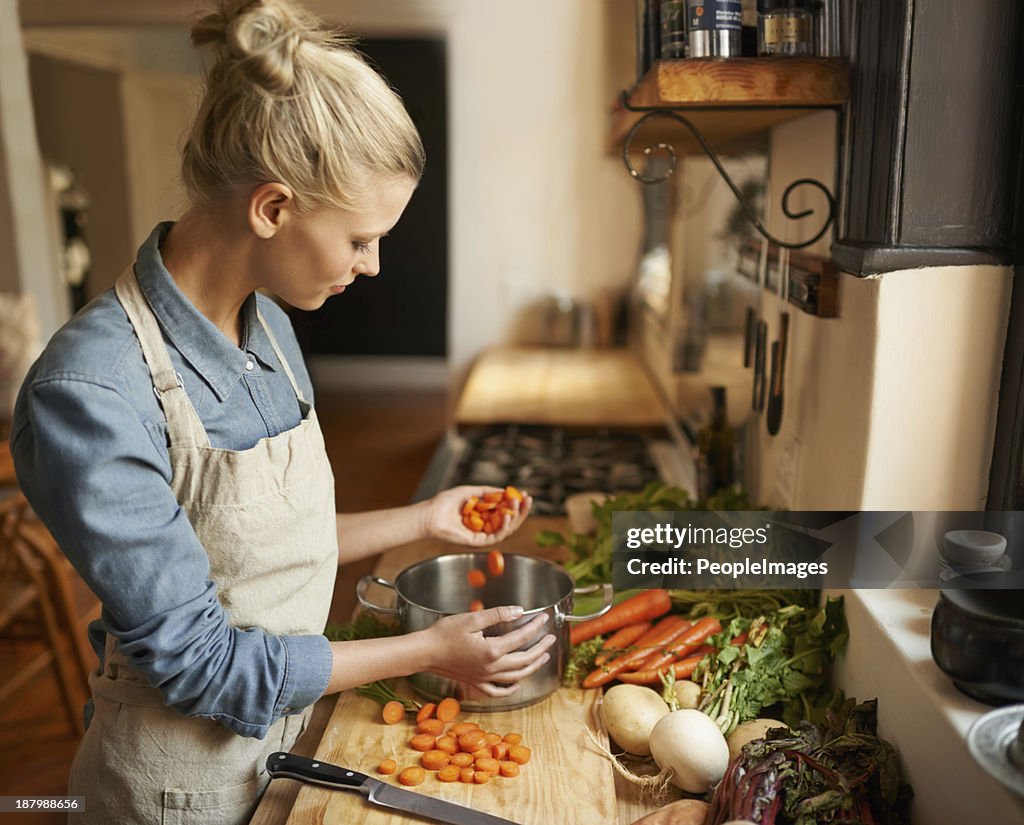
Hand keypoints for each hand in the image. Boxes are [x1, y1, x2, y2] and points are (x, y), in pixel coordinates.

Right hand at [421, 606, 555, 696]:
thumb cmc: (444, 633)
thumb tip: (519, 611)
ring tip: (543, 657)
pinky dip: (511, 688)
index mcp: (491, 650)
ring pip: (516, 676)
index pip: (521, 637)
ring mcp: (484, 678)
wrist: (424, 652)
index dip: (535, 626)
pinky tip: (518, 683)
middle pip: (524, 660)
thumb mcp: (472, 618)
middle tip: (551, 638)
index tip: (543, 618)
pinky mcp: (476, 682)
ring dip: (533, 667)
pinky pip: (498, 691)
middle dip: (541, 648)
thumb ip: (498, 615)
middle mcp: (491, 667)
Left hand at [424, 485, 532, 545]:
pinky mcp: (479, 542)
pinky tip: (508, 516)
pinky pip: (496, 536)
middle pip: (510, 520)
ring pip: (506, 529)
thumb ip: (487, 492)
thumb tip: (504, 490)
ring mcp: (483, 534)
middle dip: (521, 510)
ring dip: (515, 516)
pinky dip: (504, 527)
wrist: (431, 514)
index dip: (516, 503)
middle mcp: (485, 526)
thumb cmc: (446, 503)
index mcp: (484, 514)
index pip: (505, 509)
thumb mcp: (470, 491)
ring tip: (517, 504)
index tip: (525, 494)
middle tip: (529, 500)